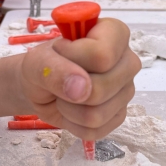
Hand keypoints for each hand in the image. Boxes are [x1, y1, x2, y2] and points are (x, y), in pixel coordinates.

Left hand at [20, 19, 140, 139]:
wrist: (40, 87)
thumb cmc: (43, 65)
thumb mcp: (37, 60)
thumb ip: (54, 68)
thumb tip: (81, 89)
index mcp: (115, 35)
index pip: (102, 55)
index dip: (73, 59)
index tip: (60, 52)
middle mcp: (127, 62)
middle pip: (102, 89)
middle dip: (68, 91)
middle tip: (60, 80)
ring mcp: (126, 91)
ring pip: (97, 115)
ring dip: (68, 109)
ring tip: (63, 95)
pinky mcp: (119, 116)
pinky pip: (95, 131)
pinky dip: (73, 124)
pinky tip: (71, 109)